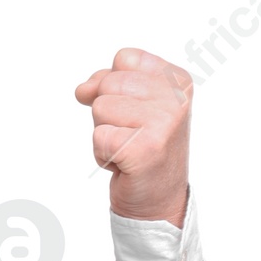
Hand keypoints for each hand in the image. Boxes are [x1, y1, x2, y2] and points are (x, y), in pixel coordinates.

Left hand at [73, 46, 190, 226]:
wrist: (158, 201)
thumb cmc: (145, 149)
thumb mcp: (134, 104)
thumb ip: (109, 82)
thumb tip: (82, 90)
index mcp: (178, 80)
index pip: (124, 59)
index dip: (114, 87)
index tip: (134, 112)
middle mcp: (177, 98)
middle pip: (109, 84)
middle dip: (108, 113)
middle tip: (130, 135)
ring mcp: (164, 123)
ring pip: (100, 108)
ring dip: (105, 133)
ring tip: (127, 148)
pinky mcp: (145, 148)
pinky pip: (98, 137)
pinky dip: (102, 155)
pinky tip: (124, 164)